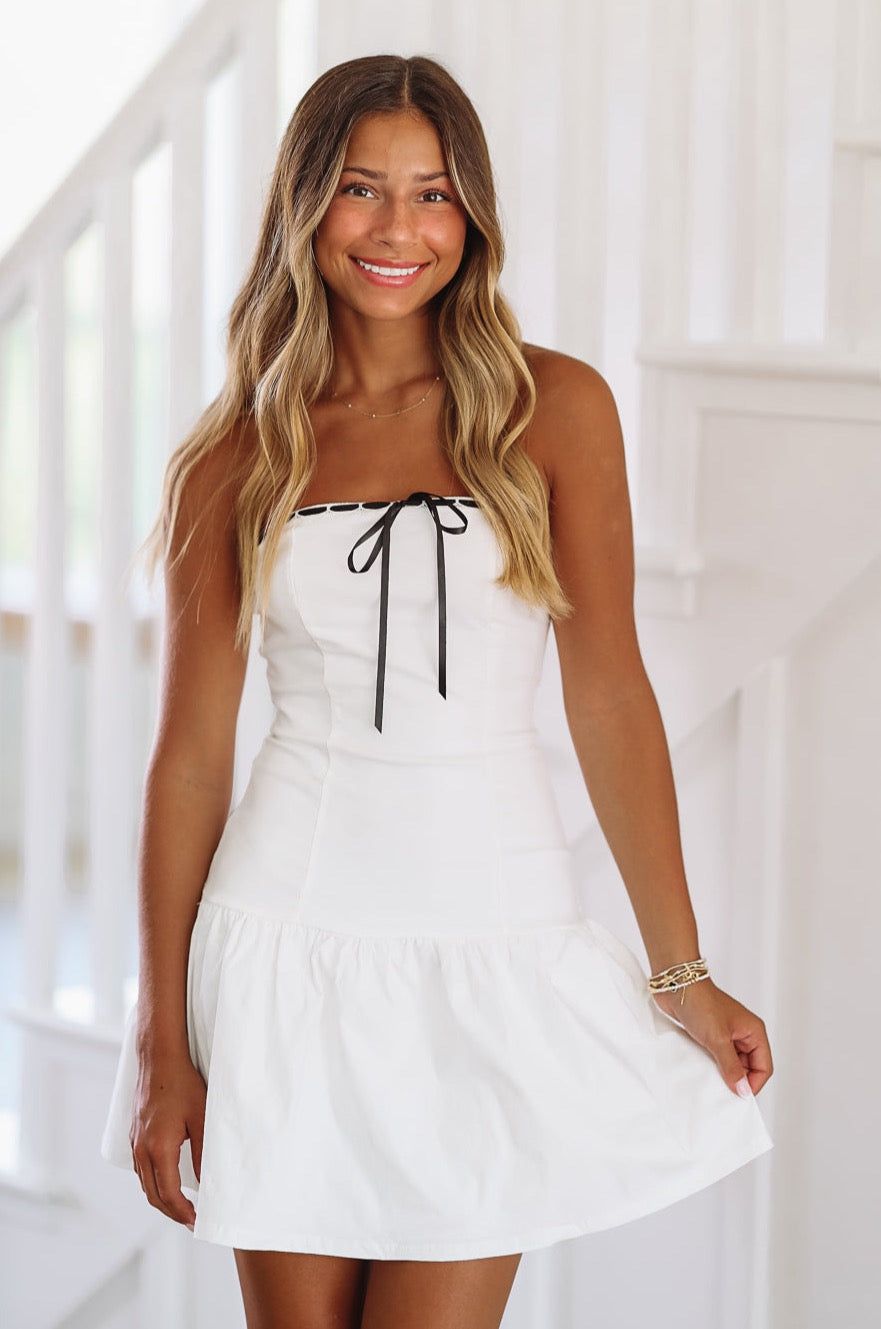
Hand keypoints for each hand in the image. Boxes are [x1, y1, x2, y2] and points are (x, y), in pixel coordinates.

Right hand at [129, 1051, 205, 1227]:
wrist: (159, 1059)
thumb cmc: (183, 1084)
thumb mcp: (202, 1117)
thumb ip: (204, 1153)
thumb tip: (207, 1183)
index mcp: (158, 1148)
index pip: (168, 1194)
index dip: (182, 1212)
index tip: (197, 1221)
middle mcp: (141, 1150)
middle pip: (153, 1195)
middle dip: (172, 1212)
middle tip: (191, 1220)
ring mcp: (135, 1143)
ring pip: (145, 1184)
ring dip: (162, 1200)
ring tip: (183, 1207)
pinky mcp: (135, 1135)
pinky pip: (142, 1170)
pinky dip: (154, 1184)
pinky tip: (168, 1183)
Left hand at [650, 977, 773, 1098]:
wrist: (675, 985)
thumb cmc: (700, 1003)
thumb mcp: (718, 1039)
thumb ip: (731, 1067)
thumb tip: (742, 1090)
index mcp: (754, 1032)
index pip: (764, 1067)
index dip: (753, 1084)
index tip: (738, 1097)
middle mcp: (744, 1034)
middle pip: (749, 1067)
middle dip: (738, 1080)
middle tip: (723, 1094)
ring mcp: (727, 1035)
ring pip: (733, 1063)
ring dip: (724, 1074)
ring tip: (712, 1083)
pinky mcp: (712, 1035)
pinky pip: (718, 1057)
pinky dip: (713, 1066)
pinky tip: (703, 1072)